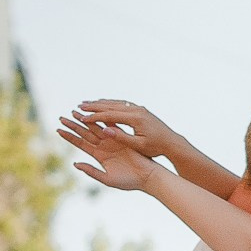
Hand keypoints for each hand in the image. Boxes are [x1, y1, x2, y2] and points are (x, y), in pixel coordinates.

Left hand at [58, 116, 158, 192]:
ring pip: (95, 128)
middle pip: (85, 133)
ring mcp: (112, 140)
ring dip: (85, 119)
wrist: (147, 176)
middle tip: (62, 117)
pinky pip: (109, 126)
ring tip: (74, 112)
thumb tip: (75, 164)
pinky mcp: (121, 137)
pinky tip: (93, 113)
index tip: (58, 130)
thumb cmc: (129, 181)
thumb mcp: (107, 179)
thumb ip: (91, 171)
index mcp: (99, 156)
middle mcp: (104, 146)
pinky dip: (101, 119)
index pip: (80, 144)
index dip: (69, 137)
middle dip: (73, 125)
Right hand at [60, 97, 180, 158]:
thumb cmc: (155, 147)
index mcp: (135, 118)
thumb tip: (105, 130)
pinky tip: (102, 105)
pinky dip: (110, 104)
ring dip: (101, 103)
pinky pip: (122, 104)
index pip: (110, 115)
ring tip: (87, 104)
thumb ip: (121, 137)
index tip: (81, 118)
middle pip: (111, 105)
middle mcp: (137, 110)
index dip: (94, 116)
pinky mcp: (140, 110)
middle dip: (94, 106)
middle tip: (78, 106)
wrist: (172, 142)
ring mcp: (139, 108)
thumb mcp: (138, 145)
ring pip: (116, 103)